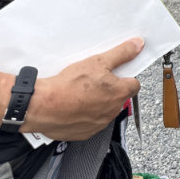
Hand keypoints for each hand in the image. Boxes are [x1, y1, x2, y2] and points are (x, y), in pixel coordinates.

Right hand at [24, 38, 143, 140]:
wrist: (42, 106)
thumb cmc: (69, 86)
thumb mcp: (98, 61)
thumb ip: (121, 53)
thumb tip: (137, 45)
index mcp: (119, 93)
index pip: (134, 84)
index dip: (125, 77)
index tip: (115, 74)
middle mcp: (112, 111)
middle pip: (118, 98)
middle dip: (109, 90)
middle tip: (93, 82)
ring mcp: (99, 124)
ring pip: (104, 111)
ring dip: (97, 103)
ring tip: (81, 94)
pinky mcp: (85, 133)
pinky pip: (89, 123)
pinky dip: (84, 116)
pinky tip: (73, 107)